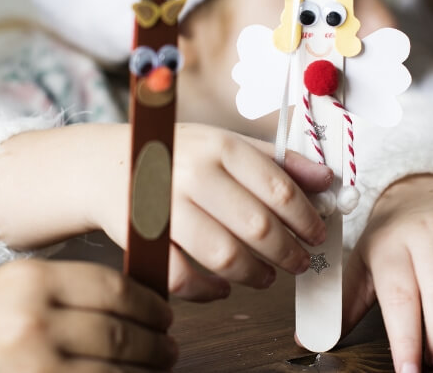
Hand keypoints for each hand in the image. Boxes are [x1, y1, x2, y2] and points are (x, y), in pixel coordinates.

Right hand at [0, 259, 175, 372]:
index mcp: (35, 279)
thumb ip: (80, 289)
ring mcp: (29, 358)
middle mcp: (31, 317)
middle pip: (118, 332)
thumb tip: (147, 305)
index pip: (115, 290)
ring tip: (157, 366)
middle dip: (154, 344)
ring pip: (111, 367)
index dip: (150, 306)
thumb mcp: (28, 282)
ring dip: (144, 370)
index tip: (165, 316)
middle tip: (169, 348)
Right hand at [115, 124, 333, 300]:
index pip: (278, 187)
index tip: (319, 233)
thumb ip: (277, 160)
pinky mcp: (142, 238)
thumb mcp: (225, 143)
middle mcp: (193, 174)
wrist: (105, 164)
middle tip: (300, 262)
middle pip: (257, 226)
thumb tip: (327, 178)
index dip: (306, 217)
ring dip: (255, 274)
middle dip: (288, 252)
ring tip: (267, 276)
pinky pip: (182, 277)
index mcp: (221, 146)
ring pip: (224, 256)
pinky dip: (208, 291)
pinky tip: (223, 288)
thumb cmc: (176, 154)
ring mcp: (166, 208)